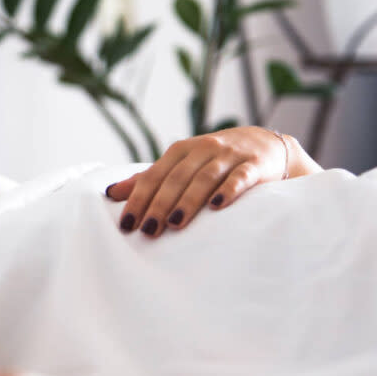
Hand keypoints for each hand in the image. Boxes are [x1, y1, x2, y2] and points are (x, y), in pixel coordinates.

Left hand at [105, 126, 299, 236]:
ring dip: (189, 201)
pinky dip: (228, 190)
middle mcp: (203, 149)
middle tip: (148, 230)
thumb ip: (150, 178)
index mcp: (180, 151)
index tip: (127, 224)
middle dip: (160, 204)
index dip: (138, 199)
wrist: (264, 145)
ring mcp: (229, 156)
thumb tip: (111, 193)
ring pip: (205, 178)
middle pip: (177, 178)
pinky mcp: (254, 165)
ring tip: (175, 224)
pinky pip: (240, 177)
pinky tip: (218, 206)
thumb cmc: (214, 161)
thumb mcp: (181, 165)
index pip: (154, 175)